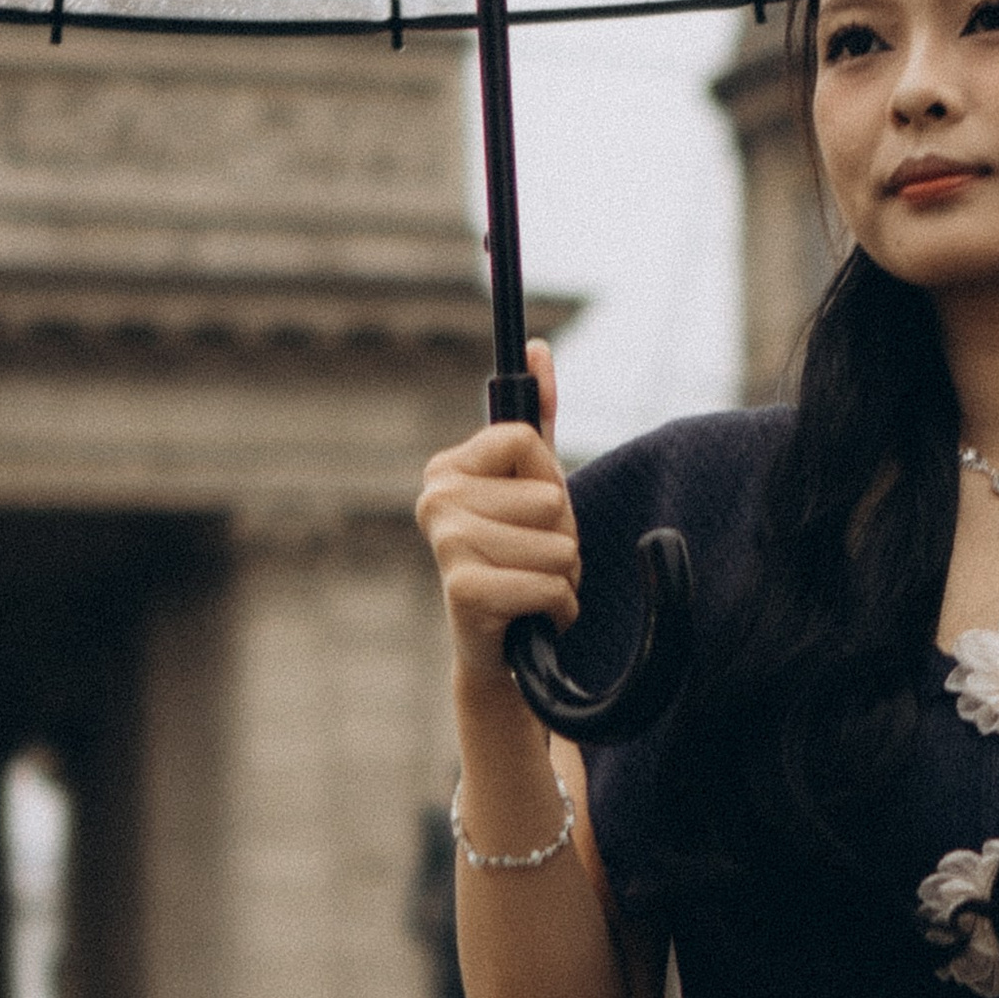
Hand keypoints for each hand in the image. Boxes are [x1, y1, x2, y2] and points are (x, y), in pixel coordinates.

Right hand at [415, 341, 579, 687]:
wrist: (500, 650)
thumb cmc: (518, 558)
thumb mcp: (533, 484)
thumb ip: (537, 416)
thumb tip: (537, 347)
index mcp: (448, 468)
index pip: (525, 439)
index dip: (549, 479)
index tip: (532, 509)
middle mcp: (436, 500)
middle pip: (549, 496)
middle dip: (562, 535)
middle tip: (533, 558)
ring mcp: (446, 545)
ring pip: (557, 545)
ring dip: (563, 576)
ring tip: (532, 588)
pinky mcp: (464, 592)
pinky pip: (550, 585)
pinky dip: (558, 607)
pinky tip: (531, 616)